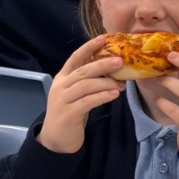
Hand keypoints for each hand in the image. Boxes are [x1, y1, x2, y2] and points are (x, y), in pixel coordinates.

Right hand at [38, 36, 123, 154]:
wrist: (56, 140)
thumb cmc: (71, 113)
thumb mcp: (78, 94)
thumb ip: (89, 82)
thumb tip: (114, 70)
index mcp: (63, 78)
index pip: (75, 58)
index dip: (88, 47)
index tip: (104, 38)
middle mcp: (61, 86)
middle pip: (83, 71)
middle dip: (102, 64)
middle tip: (121, 61)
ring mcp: (63, 100)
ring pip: (86, 86)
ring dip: (106, 83)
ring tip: (122, 84)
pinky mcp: (68, 114)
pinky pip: (87, 102)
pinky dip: (102, 97)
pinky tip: (114, 95)